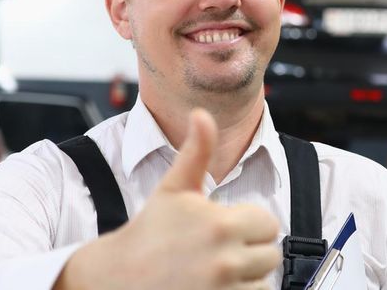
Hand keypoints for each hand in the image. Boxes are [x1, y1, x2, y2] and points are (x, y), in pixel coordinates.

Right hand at [56, 109, 281, 289]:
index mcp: (219, 225)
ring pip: (263, 283)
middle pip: (270, 256)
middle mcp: (225, 260)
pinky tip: (214, 287)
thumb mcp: (173, 190)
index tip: (225, 230)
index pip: (269, 224)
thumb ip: (196, 152)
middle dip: (250, 253)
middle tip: (218, 253)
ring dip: (246, 279)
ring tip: (215, 273)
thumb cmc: (148, 234)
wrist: (117, 278)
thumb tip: (203, 114)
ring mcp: (222, 289)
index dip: (250, 225)